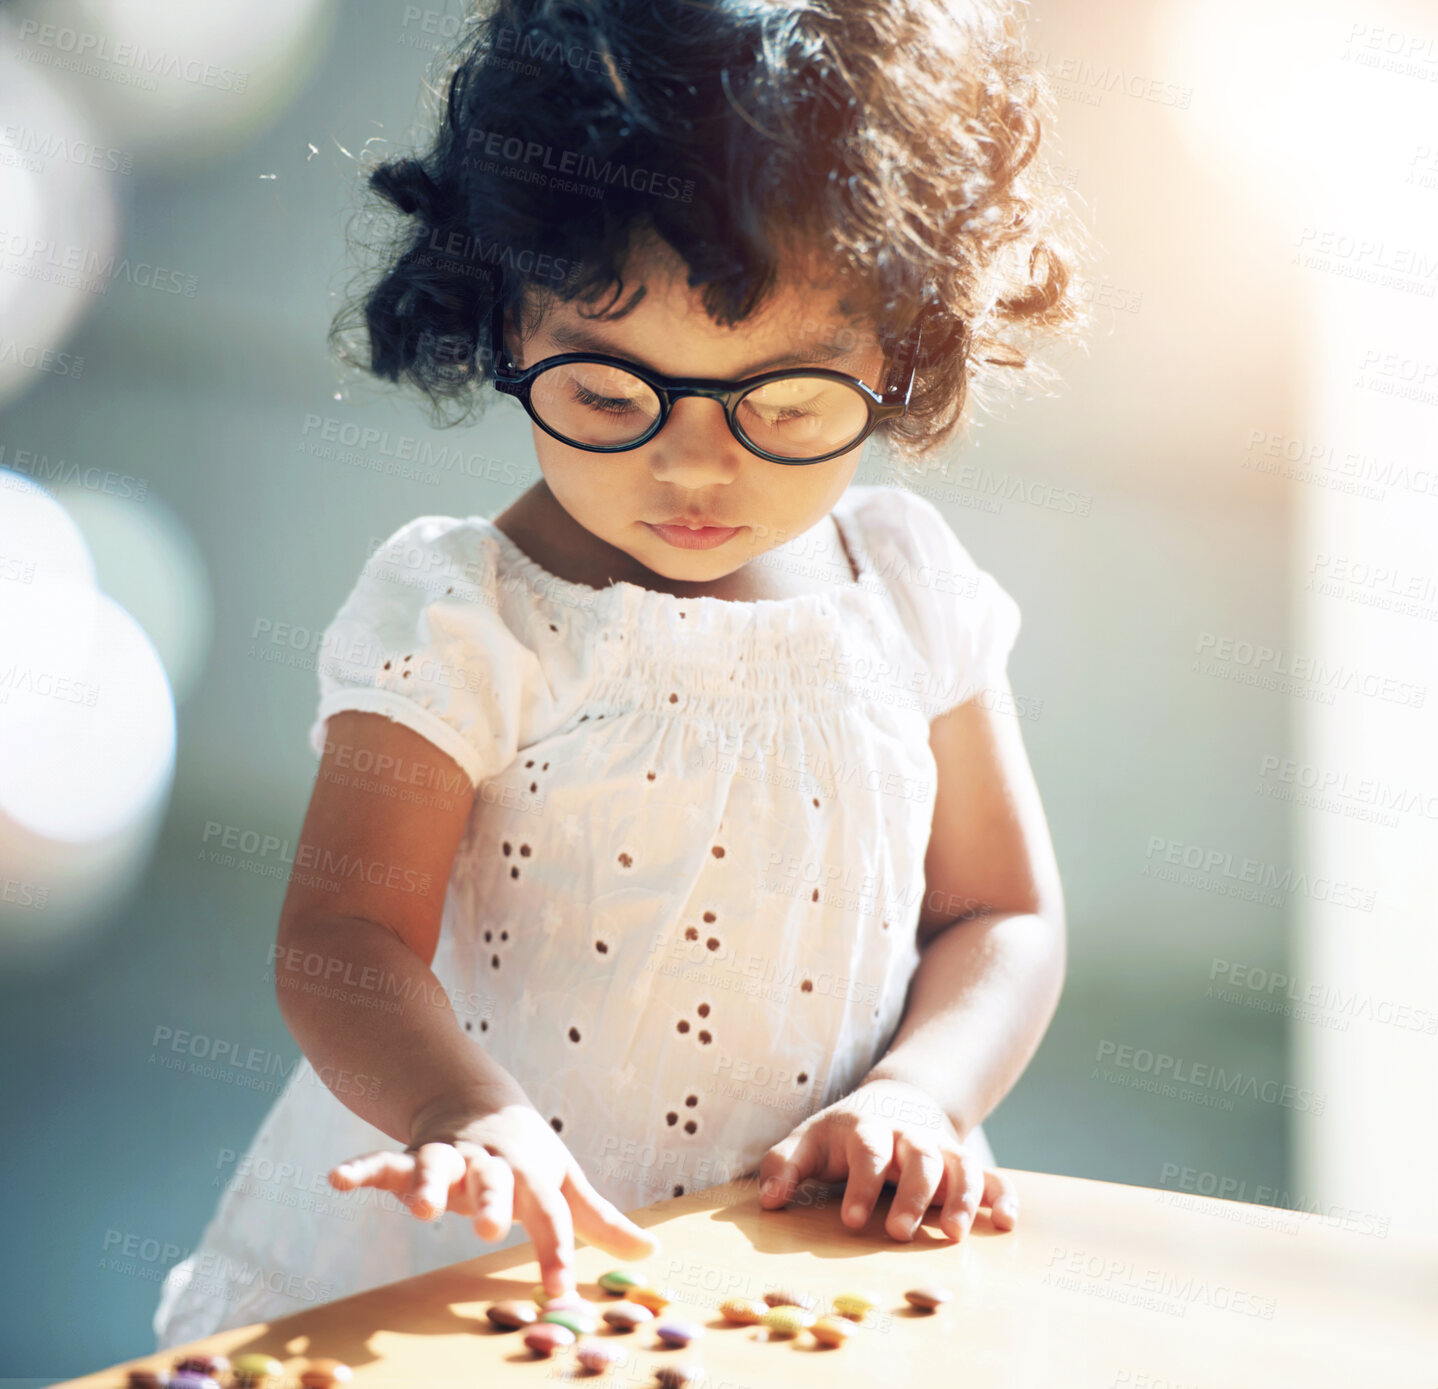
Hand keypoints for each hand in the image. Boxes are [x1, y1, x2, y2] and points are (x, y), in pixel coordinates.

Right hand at [329, 1099, 660, 1296]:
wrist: (478, 1099)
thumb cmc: (527, 1155)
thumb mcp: (565, 1181)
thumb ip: (600, 1220)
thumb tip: (652, 1252)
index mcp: (531, 1175)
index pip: (551, 1216)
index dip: (557, 1254)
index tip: (563, 1295)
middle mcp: (491, 1165)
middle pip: (495, 1181)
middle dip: (492, 1203)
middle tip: (489, 1229)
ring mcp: (450, 1158)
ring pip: (439, 1167)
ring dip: (429, 1186)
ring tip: (420, 1210)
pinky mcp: (411, 1156)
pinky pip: (383, 1162)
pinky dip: (361, 1169)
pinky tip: (336, 1179)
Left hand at [756, 1078, 1017, 1241]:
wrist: (896, 1100)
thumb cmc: (843, 1134)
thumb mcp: (808, 1140)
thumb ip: (783, 1165)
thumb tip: (768, 1201)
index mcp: (867, 1128)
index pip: (867, 1149)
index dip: (861, 1183)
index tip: (852, 1221)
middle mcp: (909, 1136)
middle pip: (919, 1156)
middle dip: (913, 1194)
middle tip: (899, 1233)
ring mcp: (941, 1148)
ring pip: (960, 1164)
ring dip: (962, 1197)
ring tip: (954, 1235)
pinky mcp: (963, 1164)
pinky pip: (991, 1176)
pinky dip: (1002, 1196)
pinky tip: (1005, 1223)